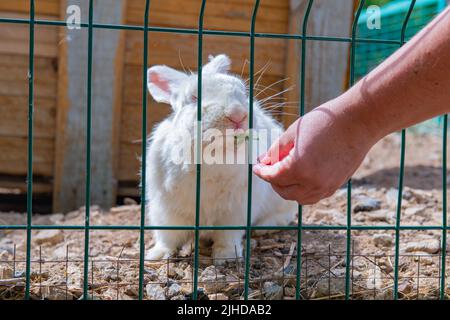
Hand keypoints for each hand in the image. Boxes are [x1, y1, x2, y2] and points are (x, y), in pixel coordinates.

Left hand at [253, 101, 375, 204]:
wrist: (358, 122)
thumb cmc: (324, 122)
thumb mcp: (293, 133)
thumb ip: (275, 150)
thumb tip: (262, 161)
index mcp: (298, 168)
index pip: (272, 177)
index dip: (261, 172)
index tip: (256, 167)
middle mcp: (312, 183)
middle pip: (283, 191)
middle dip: (273, 180)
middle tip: (269, 168)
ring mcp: (325, 187)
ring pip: (298, 198)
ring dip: (287, 189)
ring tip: (284, 174)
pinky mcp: (335, 186)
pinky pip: (313, 196)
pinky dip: (302, 191)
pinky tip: (301, 177)